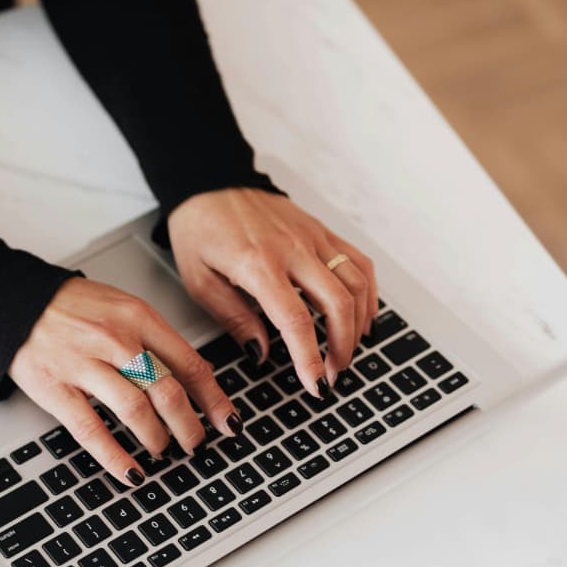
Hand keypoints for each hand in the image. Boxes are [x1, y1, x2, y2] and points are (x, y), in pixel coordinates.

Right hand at [8, 277, 241, 484]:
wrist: (15, 302)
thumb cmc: (71, 307)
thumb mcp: (122, 308)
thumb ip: (155, 339)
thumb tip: (193, 377)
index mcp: (138, 318)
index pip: (190, 364)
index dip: (214, 399)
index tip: (227, 421)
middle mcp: (116, 341)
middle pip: (168, 392)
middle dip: (189, 426)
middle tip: (196, 443)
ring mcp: (85, 366)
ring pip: (136, 412)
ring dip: (157, 439)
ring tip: (162, 450)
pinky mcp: (57, 389)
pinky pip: (93, 430)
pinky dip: (116, 457)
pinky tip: (130, 472)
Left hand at [168, 187, 376, 396]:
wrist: (208, 182)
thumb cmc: (199, 230)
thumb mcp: (200, 281)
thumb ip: (234, 318)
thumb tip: (262, 352)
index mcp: (258, 264)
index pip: (297, 320)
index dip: (310, 358)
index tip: (316, 384)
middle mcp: (292, 249)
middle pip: (337, 304)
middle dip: (341, 347)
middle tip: (332, 374)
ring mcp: (312, 237)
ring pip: (355, 284)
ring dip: (358, 324)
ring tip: (346, 352)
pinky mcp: (321, 230)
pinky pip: (357, 261)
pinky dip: (367, 292)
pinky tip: (362, 315)